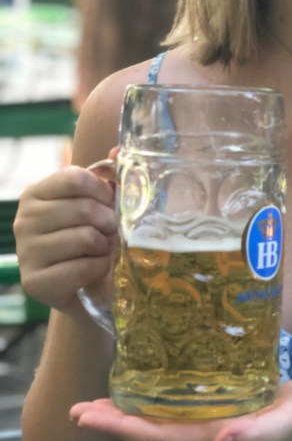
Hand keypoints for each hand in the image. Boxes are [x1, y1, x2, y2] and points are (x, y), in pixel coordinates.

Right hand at [14, 162, 118, 313]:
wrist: (84, 289)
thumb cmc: (91, 238)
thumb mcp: (99, 204)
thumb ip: (109, 175)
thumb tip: (118, 151)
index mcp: (36, 194)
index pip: (74, 178)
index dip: (103, 190)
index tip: (110, 202)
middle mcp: (24, 220)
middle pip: (83, 209)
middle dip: (109, 222)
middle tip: (112, 232)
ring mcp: (26, 252)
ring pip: (85, 238)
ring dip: (106, 246)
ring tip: (104, 250)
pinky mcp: (35, 282)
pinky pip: (83, 267)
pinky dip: (99, 268)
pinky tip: (96, 269)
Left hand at [70, 379, 291, 440]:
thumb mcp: (291, 422)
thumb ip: (259, 435)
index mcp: (221, 437)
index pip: (160, 435)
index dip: (122, 427)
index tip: (87, 415)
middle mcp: (215, 429)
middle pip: (155, 426)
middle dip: (117, 417)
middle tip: (79, 404)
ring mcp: (224, 415)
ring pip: (169, 413)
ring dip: (136, 405)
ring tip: (106, 391)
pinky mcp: (236, 399)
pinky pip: (191, 398)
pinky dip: (166, 389)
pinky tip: (157, 374)